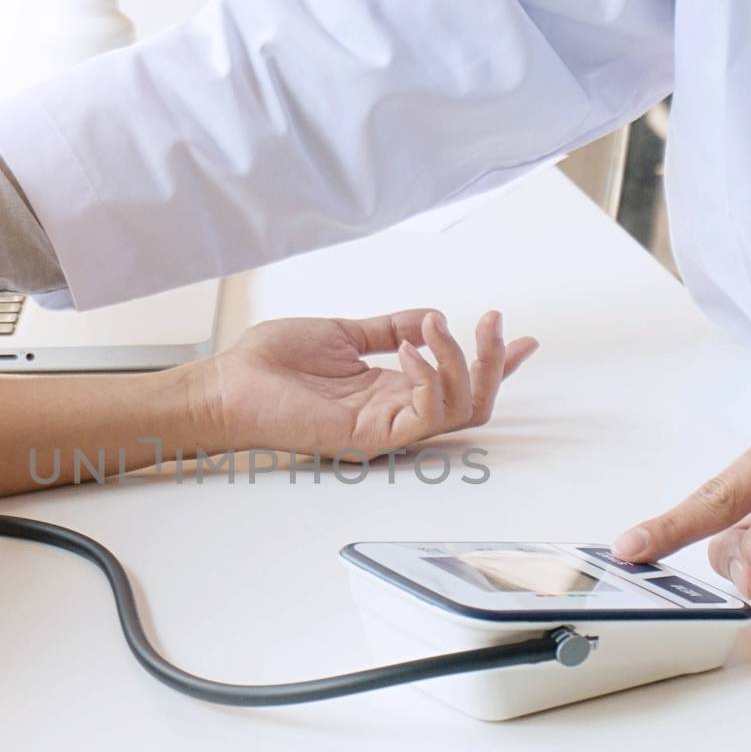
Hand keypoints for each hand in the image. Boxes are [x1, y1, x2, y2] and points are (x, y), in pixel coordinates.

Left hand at [203, 309, 537, 456]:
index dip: (496, 364)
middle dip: (494, 362)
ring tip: (442, 326)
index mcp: (390, 392)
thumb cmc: (268, 365)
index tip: (525, 338)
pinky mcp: (369, 436)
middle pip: (473, 403)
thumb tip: (432, 315)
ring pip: (460, 410)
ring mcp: (384, 429)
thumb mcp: (342, 333)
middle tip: (494, 322)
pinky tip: (413, 347)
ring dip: (464, 362)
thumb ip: (389, 328)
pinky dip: (431, 377)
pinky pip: (425, 415)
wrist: (225, 384)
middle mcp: (394, 414)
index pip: (458, 384)